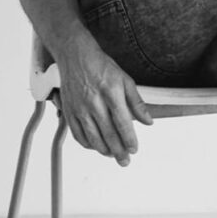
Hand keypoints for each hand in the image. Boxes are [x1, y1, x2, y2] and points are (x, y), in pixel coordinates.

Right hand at [57, 35, 152, 164]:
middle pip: (108, 133)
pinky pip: (77, 133)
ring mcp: (79, 107)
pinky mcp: (68, 111)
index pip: (122, 122)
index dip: (129, 139)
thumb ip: (137, 102)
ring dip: (103, 150)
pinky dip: (87, 144)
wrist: (75, 56)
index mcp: (111, 92)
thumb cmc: (101, 66)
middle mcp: (94, 101)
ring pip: (92, 136)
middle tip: (125, 161)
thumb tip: (148, 121)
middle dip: (118, 151)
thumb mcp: (125, 79)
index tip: (134, 149)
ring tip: (113, 155)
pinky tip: (96, 146)